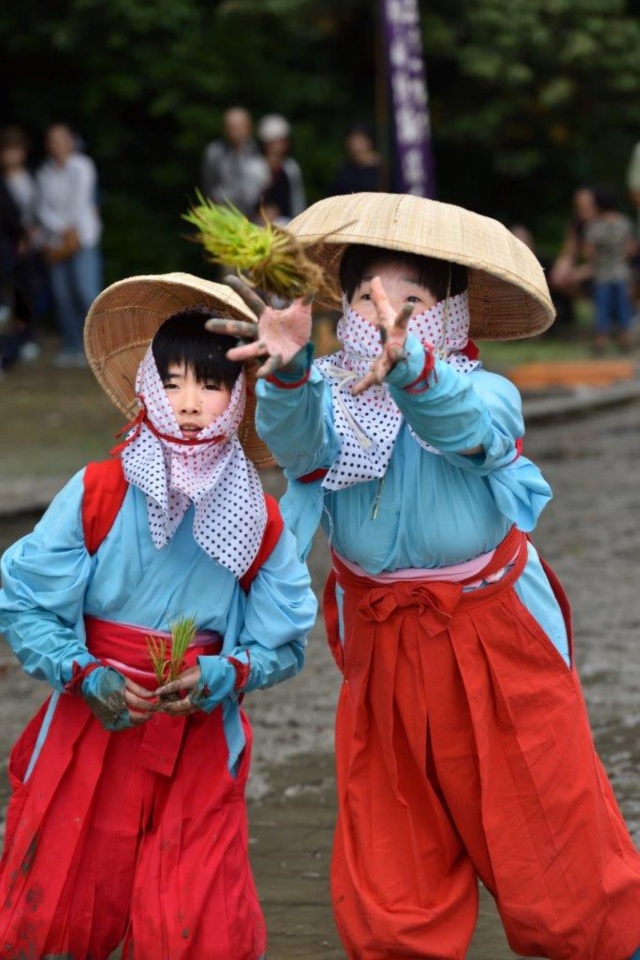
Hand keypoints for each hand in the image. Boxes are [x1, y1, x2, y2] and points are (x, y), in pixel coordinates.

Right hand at [82, 666, 155, 730]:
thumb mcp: (124, 679)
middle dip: (145, 716)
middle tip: (152, 713)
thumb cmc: (108, 677)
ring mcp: (108, 713)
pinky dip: (127, 724)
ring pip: (126, 722)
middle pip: (133, 715)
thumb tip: (151, 695)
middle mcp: (114, 705)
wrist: (88, 681)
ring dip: (138, 721)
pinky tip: (133, 720)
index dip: (149, 705)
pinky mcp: (104, 718)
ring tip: (145, 717)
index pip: (138, 703)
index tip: (156, 705)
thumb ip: (137, 688)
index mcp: (119, 694)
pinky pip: (118, 725)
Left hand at [154, 665, 202, 715]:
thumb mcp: (192, 670)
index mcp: (195, 681)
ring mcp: (200, 703)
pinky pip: (187, 712)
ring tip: (163, 708)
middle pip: (179, 705)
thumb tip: (167, 683)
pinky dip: (178, 711)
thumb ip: (180, 677)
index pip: (177, 686)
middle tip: (158, 705)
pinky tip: (172, 709)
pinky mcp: (201, 707)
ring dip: (171, 711)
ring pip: (183, 711)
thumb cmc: (206, 671)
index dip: (165, 689)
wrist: (224, 677)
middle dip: (167, 706)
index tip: (156, 692)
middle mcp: (198, 695)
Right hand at [205, 275, 312, 377]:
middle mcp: (261, 331)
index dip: (240, 290)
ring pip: (251, 348)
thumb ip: (304, 295)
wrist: (301, 347)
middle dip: (225, 327)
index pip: (251, 300)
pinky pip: (269, 364)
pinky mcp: (275, 358)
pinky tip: (260, 375)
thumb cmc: (296, 326)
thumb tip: (311, 276)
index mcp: (265, 316)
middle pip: (241, 327)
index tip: (227, 278)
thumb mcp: (302, 310)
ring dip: (241, 352)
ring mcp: (266, 346)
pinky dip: (265, 369)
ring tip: (229, 355)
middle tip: (207, 326)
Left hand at [350, 277, 412, 395]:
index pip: (403, 319)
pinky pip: (371, 379)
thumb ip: (380, 298)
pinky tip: (354, 392)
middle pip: (398, 349)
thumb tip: (374, 277)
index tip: (410, 305)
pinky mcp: (382, 372)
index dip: (407, 312)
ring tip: (379, 379)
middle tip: (398, 351)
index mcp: (397, 332)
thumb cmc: (394, 332)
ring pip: (386, 367)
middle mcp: (396, 347)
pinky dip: (363, 385)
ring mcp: (390, 362)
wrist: (404, 358)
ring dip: (382, 372)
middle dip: (398, 351)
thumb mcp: (387, 314)